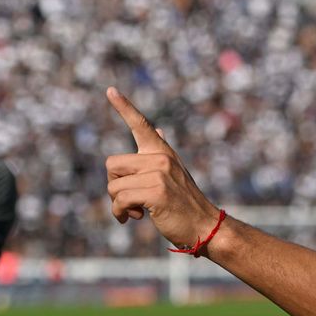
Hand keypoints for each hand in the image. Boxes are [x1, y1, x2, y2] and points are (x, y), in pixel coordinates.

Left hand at [105, 87, 220, 250]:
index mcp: (162, 151)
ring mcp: (159, 174)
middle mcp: (160, 158)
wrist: (205, 226)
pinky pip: (120, 200)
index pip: (140, 124)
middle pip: (111, 164)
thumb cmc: (184, 203)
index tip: (110, 90)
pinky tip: (134, 218)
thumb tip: (156, 130)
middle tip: (129, 199)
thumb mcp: (174, 172)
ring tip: (136, 211)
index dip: (124, 106)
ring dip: (117, 204)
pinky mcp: (156, 192)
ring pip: (113, 186)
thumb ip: (161, 151)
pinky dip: (120, 213)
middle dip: (114, 185)